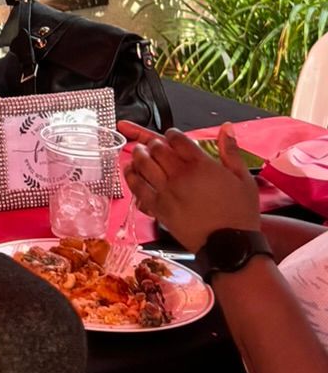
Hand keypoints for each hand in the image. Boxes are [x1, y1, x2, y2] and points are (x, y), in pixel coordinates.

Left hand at [119, 121, 260, 250]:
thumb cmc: (240, 213)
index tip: (172, 137)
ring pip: (143, 163)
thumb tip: (227, 127)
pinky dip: (131, 176)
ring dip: (139, 154)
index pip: (176, 138)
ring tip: (139, 152)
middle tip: (154, 145)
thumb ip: (231, 150)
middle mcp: (181, 176)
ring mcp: (167, 192)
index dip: (172, 134)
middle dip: (154, 143)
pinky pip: (137, 187)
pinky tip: (130, 171)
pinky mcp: (159, 208)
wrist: (231, 245)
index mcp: (201, 165)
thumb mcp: (243, 178)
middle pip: (156, 148)